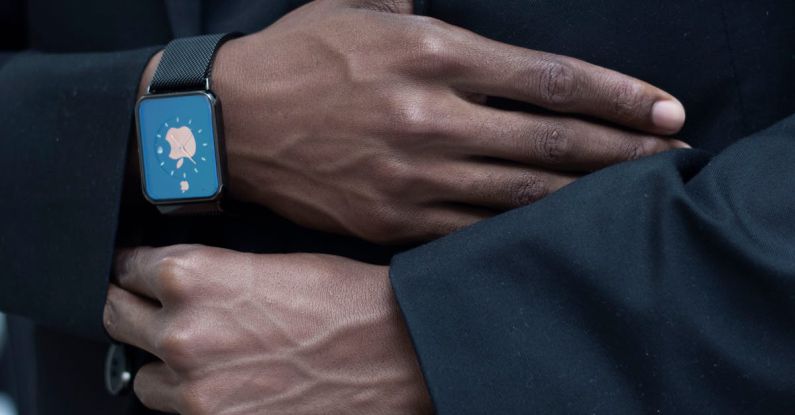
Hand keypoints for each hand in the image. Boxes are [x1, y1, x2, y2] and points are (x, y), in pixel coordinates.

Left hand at [104, 245, 430, 414]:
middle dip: (136, 311)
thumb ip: (211, 274)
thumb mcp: (270, 263)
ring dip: (165, 366)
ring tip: (208, 357)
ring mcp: (196, 389)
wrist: (397, 350)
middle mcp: (182, 332)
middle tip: (158, 311)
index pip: (127, 268)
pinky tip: (230, 383)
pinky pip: (179, 414)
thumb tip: (175, 281)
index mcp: (192, 275)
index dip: (135, 270)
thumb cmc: (347, 302)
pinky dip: (196, 400)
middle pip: (118, 317)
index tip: (138, 275)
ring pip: (144, 378)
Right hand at [146, 0, 687, 242]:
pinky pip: (474, 230)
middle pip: (551, 142)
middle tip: (672, 158)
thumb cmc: (296, 56)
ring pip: (521, 194)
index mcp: (430, 55)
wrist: (227, 123)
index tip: (664, 110)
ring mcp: (413, 177)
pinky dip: (522, 230)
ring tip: (631, 200)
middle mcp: (431, 117)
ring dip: (585, 197)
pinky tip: (555, 229)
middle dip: (623, 152)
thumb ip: (416, 4)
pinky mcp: (393, 220)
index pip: (550, 79)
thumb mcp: (359, 8)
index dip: (617, 96)